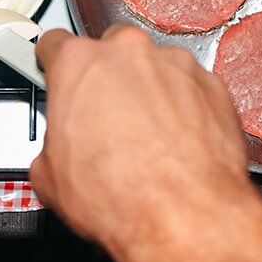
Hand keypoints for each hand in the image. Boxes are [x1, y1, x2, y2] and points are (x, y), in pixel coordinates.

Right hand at [30, 26, 257, 256]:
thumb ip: (50, 144)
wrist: (185, 216)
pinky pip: (190, 88)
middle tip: (106, 122)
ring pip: (154, 68)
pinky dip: (183, 108)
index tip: (60, 78)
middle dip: (108, 79)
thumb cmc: (122, 197)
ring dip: (148, 94)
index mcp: (79, 63)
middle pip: (111, 50)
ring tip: (146, 140)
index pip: (55, 45)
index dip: (55, 66)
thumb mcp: (49, 178)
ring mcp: (175, 65)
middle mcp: (129, 53)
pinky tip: (176, 143)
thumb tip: (58, 152)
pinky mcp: (211, 85)